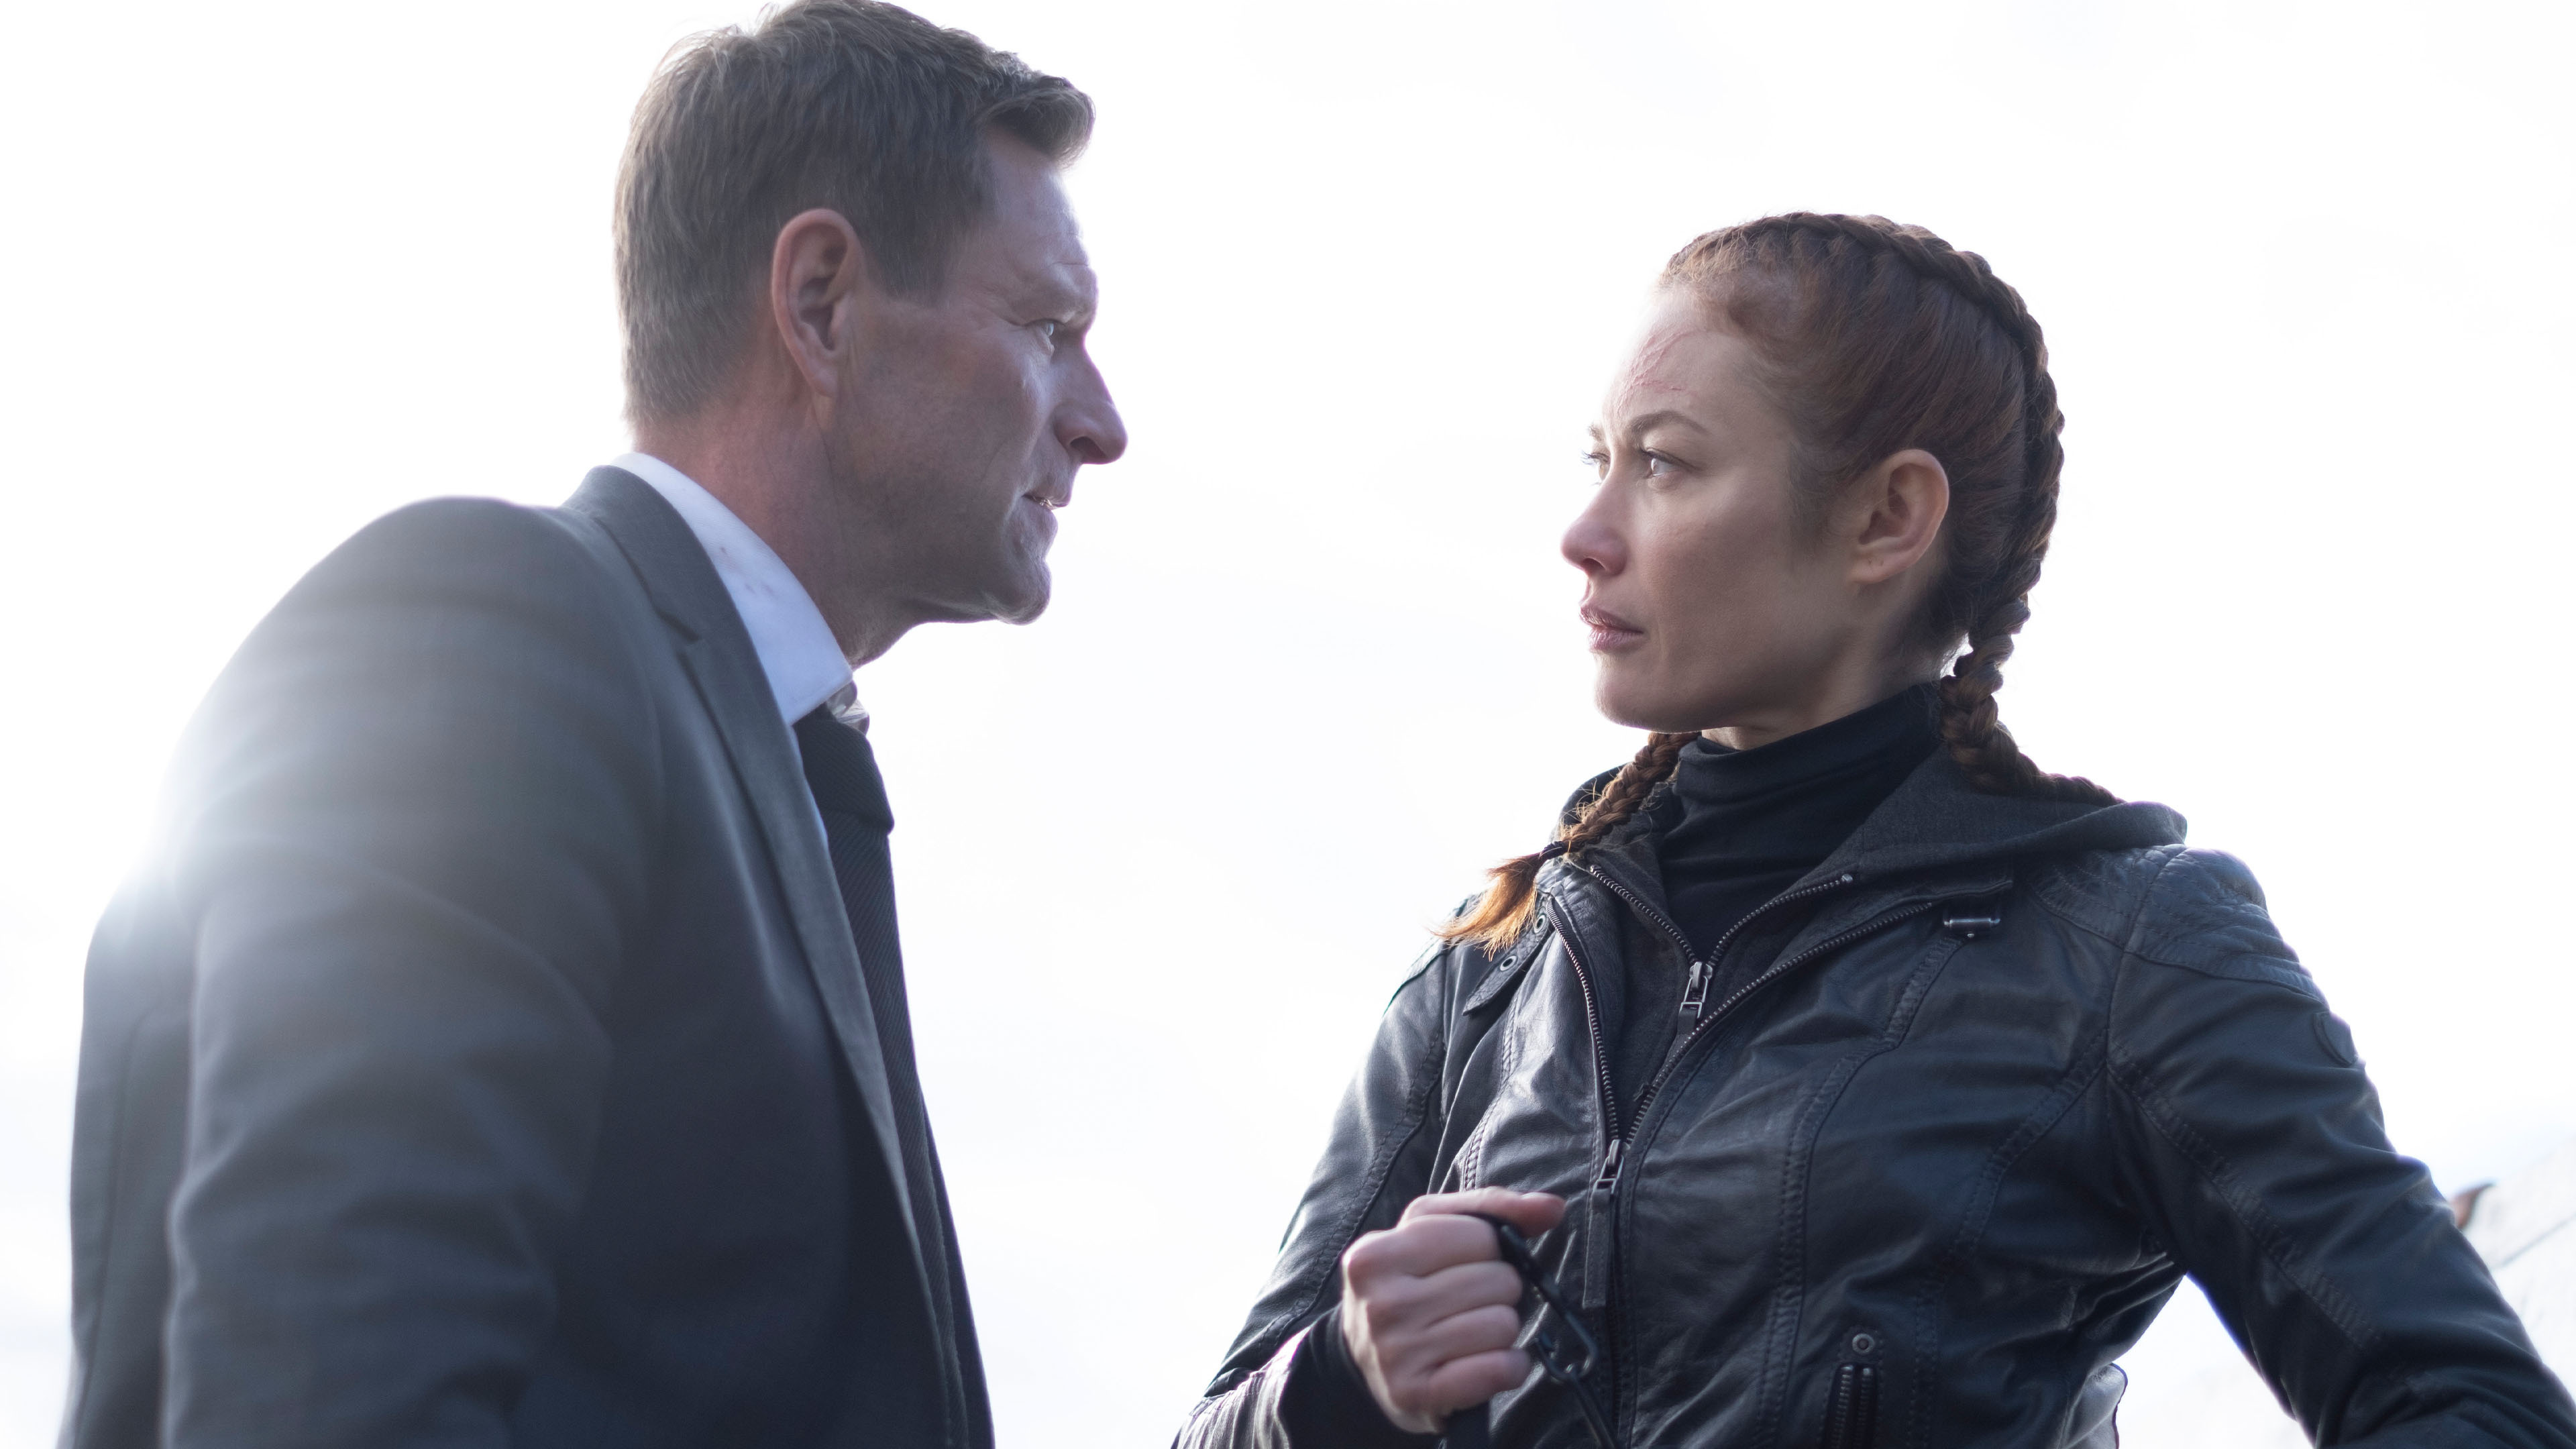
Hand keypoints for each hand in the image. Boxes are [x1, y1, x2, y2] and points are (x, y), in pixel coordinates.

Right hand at [1336, 1188, 1567, 1432]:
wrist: (1364, 1359)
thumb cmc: (1407, 1284)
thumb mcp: (1429, 1231)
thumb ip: (1491, 1208)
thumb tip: (1553, 1208)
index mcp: (1378, 1254)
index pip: (1481, 1236)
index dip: (1489, 1250)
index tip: (1466, 1264)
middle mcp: (1382, 1304)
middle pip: (1499, 1282)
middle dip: (1498, 1291)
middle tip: (1469, 1304)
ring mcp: (1397, 1354)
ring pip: (1503, 1325)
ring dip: (1502, 1330)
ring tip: (1472, 1333)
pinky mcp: (1419, 1395)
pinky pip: (1500, 1369)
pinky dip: (1509, 1366)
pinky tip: (1486, 1363)